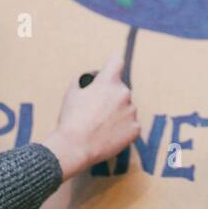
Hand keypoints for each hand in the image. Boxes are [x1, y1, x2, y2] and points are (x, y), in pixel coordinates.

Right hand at [43, 52, 139, 178]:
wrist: (75, 147)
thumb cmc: (71, 120)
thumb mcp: (71, 93)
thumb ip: (84, 81)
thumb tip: (91, 78)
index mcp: (108, 82)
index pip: (117, 61)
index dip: (113, 63)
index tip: (113, 66)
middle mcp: (123, 93)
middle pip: (120, 89)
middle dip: (111, 96)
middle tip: (98, 110)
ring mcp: (131, 111)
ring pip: (127, 108)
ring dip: (118, 113)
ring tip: (101, 126)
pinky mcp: (135, 129)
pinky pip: (131, 125)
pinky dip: (123, 129)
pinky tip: (109, 135)